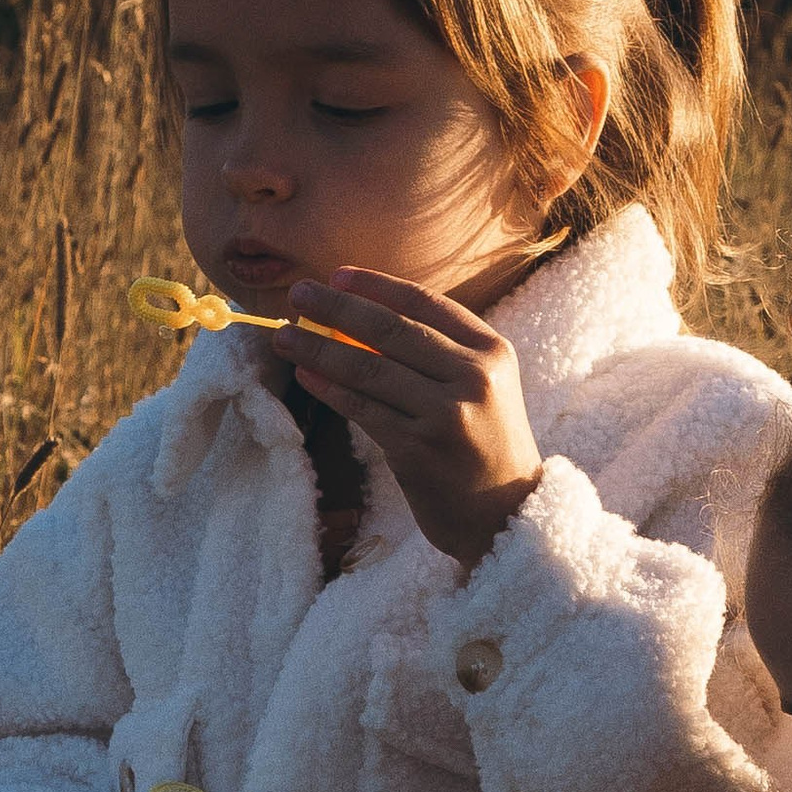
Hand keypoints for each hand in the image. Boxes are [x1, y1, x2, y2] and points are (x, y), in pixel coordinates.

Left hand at [282, 268, 543, 569]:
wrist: (506, 515)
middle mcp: (474, 377)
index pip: (425, 303)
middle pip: (391, 330)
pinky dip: (330, 390)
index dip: (376, 286)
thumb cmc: (484, 444)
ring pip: (369, 369)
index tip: (337, 276)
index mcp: (492, 351)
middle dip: (337, 308)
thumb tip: (360, 318)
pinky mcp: (419, 451)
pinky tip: (306, 376)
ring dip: (318, 348)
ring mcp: (447, 414)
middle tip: (298, 294)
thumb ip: (438, 352)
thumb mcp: (481, 387)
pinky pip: (363, 410)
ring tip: (285, 335)